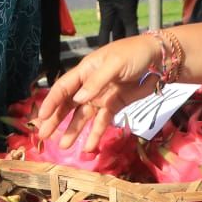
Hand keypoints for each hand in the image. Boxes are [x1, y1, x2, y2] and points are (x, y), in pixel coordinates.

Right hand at [33, 35, 159, 151]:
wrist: (159, 59)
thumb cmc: (134, 54)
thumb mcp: (115, 64)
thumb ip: (96, 82)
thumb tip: (78, 100)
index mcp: (85, 71)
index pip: (64, 88)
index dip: (52, 102)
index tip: (42, 117)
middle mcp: (90, 86)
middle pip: (69, 104)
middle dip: (56, 120)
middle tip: (44, 135)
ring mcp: (102, 97)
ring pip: (83, 117)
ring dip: (73, 130)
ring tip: (64, 146)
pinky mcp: (115, 106)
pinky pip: (102, 122)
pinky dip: (95, 134)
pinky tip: (89, 147)